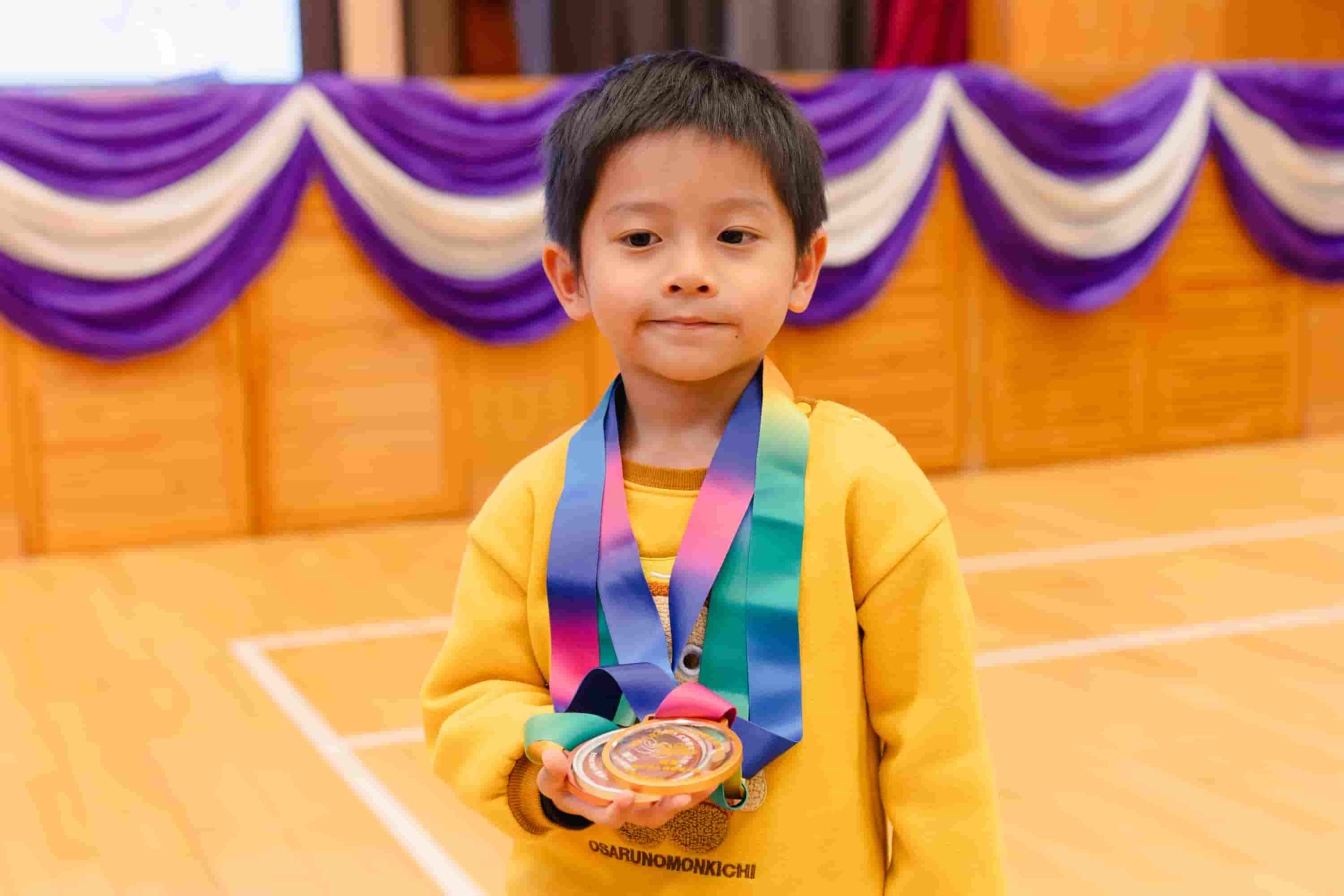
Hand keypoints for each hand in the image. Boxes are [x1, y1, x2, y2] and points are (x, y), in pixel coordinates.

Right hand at [536, 748, 714, 829]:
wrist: (572, 784)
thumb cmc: (562, 783)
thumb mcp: (550, 779)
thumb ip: (552, 771)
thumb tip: (554, 756)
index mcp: (597, 809)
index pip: (610, 817)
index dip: (619, 811)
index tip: (626, 796)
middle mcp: (623, 810)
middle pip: (648, 818)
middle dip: (666, 809)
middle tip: (681, 797)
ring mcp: (638, 802)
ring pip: (666, 808)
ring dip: (686, 799)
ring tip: (705, 786)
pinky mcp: (648, 790)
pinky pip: (672, 792)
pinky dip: (690, 786)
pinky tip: (706, 774)